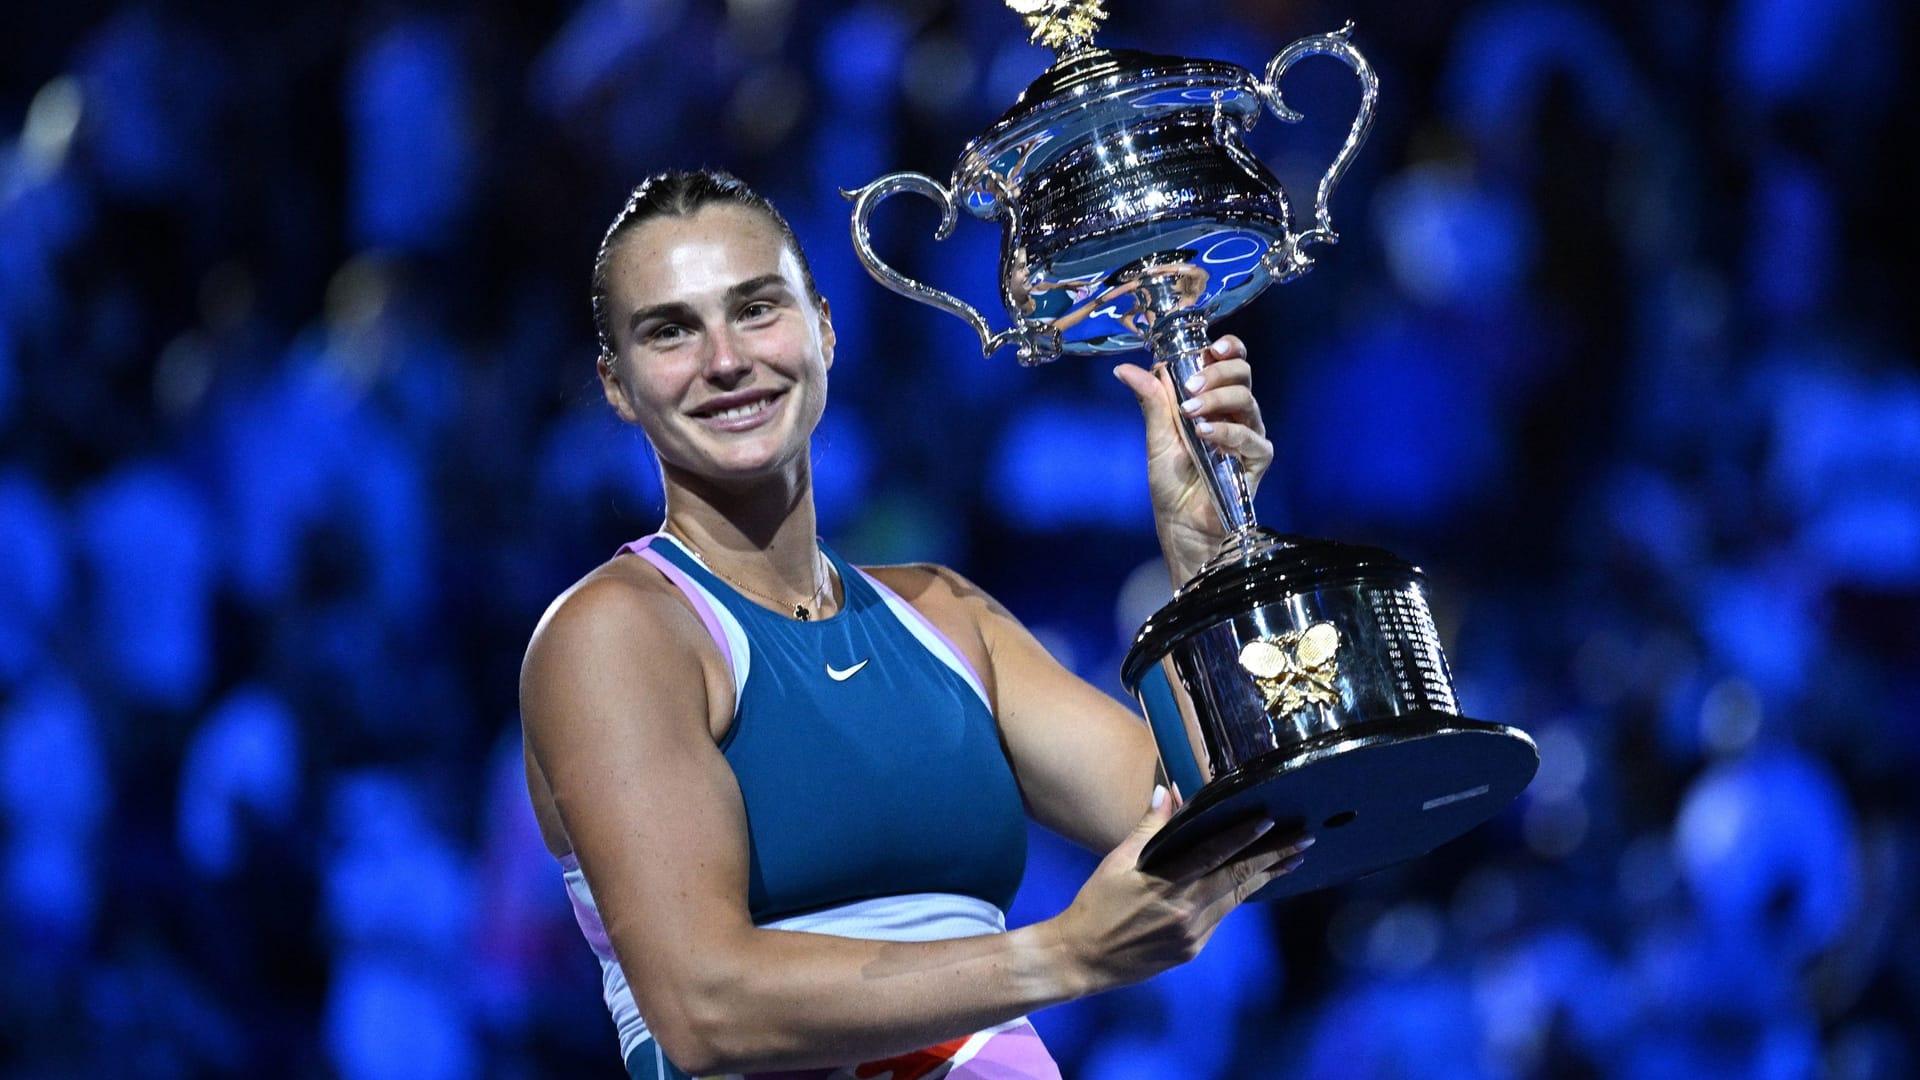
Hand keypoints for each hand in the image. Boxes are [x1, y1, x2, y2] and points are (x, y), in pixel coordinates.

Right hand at [1047, 785, 1310, 992]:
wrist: (1083, 958)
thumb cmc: (1096, 905)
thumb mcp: (1117, 862)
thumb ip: (1148, 827)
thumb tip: (1170, 791)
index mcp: (1166, 885)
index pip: (1213, 855)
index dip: (1243, 837)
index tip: (1270, 820)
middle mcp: (1186, 911)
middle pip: (1238, 878)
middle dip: (1274, 858)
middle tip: (1304, 839)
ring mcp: (1193, 935)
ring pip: (1236, 899)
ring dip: (1265, 877)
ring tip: (1292, 860)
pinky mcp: (1192, 950)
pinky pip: (1222, 917)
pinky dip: (1239, 896)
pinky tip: (1255, 883)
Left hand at [1113, 335, 1273, 580]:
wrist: (1181, 522)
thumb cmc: (1171, 481)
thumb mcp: (1157, 436)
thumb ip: (1151, 400)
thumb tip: (1125, 369)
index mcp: (1214, 399)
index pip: (1230, 361)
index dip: (1227, 348)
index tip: (1211, 347)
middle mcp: (1236, 412)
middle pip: (1242, 374)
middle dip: (1217, 372)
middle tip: (1192, 386)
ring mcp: (1249, 433)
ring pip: (1246, 399)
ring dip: (1217, 400)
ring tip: (1191, 414)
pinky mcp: (1257, 458)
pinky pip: (1250, 436)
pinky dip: (1227, 431)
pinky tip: (1206, 434)